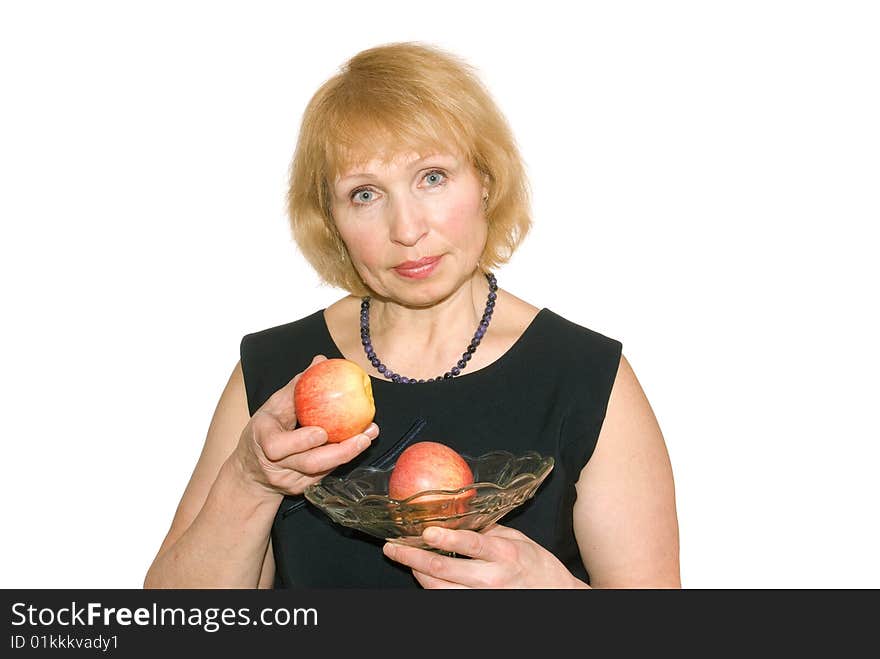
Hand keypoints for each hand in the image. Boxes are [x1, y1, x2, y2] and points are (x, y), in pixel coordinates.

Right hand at [232, 354, 378, 498]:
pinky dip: (342, 458)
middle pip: (309, 464)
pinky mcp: (301, 490)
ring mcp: (288, 481)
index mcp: (263, 440)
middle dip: (341, 451)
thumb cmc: (266, 429)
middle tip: (365, 434)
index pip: (278, 446)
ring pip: (321, 472)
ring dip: (348, 454)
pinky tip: (359, 444)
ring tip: (368, 437)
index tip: (322, 431)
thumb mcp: (274, 406)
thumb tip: (320, 361)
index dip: (301, 441)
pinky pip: (325, 474)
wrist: (251, 471)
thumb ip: (297, 386)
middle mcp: (275, 465)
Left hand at [382, 524, 588, 588]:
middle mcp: (492, 578)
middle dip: (413, 557)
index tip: (425, 531)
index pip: (471, 544)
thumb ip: (487, 529)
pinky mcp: (479, 608)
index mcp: (504, 553)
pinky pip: (447, 600)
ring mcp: (484, 598)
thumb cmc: (536, 564)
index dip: (446, 538)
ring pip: (440, 589)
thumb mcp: (516, 538)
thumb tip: (459, 512)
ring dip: (417, 574)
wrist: (554, 595)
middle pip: (444, 569)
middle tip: (393, 547)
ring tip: (403, 559)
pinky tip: (422, 576)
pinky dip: (431, 588)